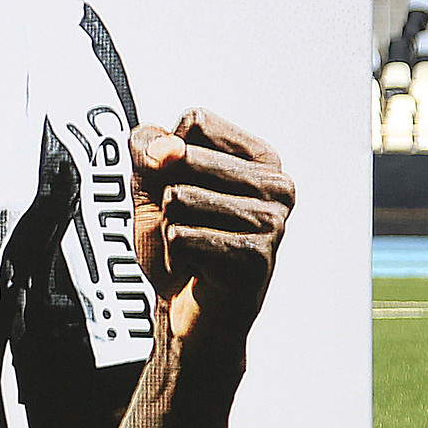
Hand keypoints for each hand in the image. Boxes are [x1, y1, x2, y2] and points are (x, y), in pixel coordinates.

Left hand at [129, 108, 294, 345]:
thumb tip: (166, 150)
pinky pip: (179, 236)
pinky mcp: (255, 257)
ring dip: (169, 227)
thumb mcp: (152, 181)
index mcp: (261, 157)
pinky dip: (173, 255)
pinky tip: (198, 267)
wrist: (186, 306)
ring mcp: (271, 221)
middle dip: (165, 193)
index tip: (182, 185)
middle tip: (188, 222)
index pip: (195, 120)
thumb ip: (150, 148)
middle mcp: (277, 185)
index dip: (169, 154)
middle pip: (182, 158)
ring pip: (178, 197)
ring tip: (195, 245)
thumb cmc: (178, 239)